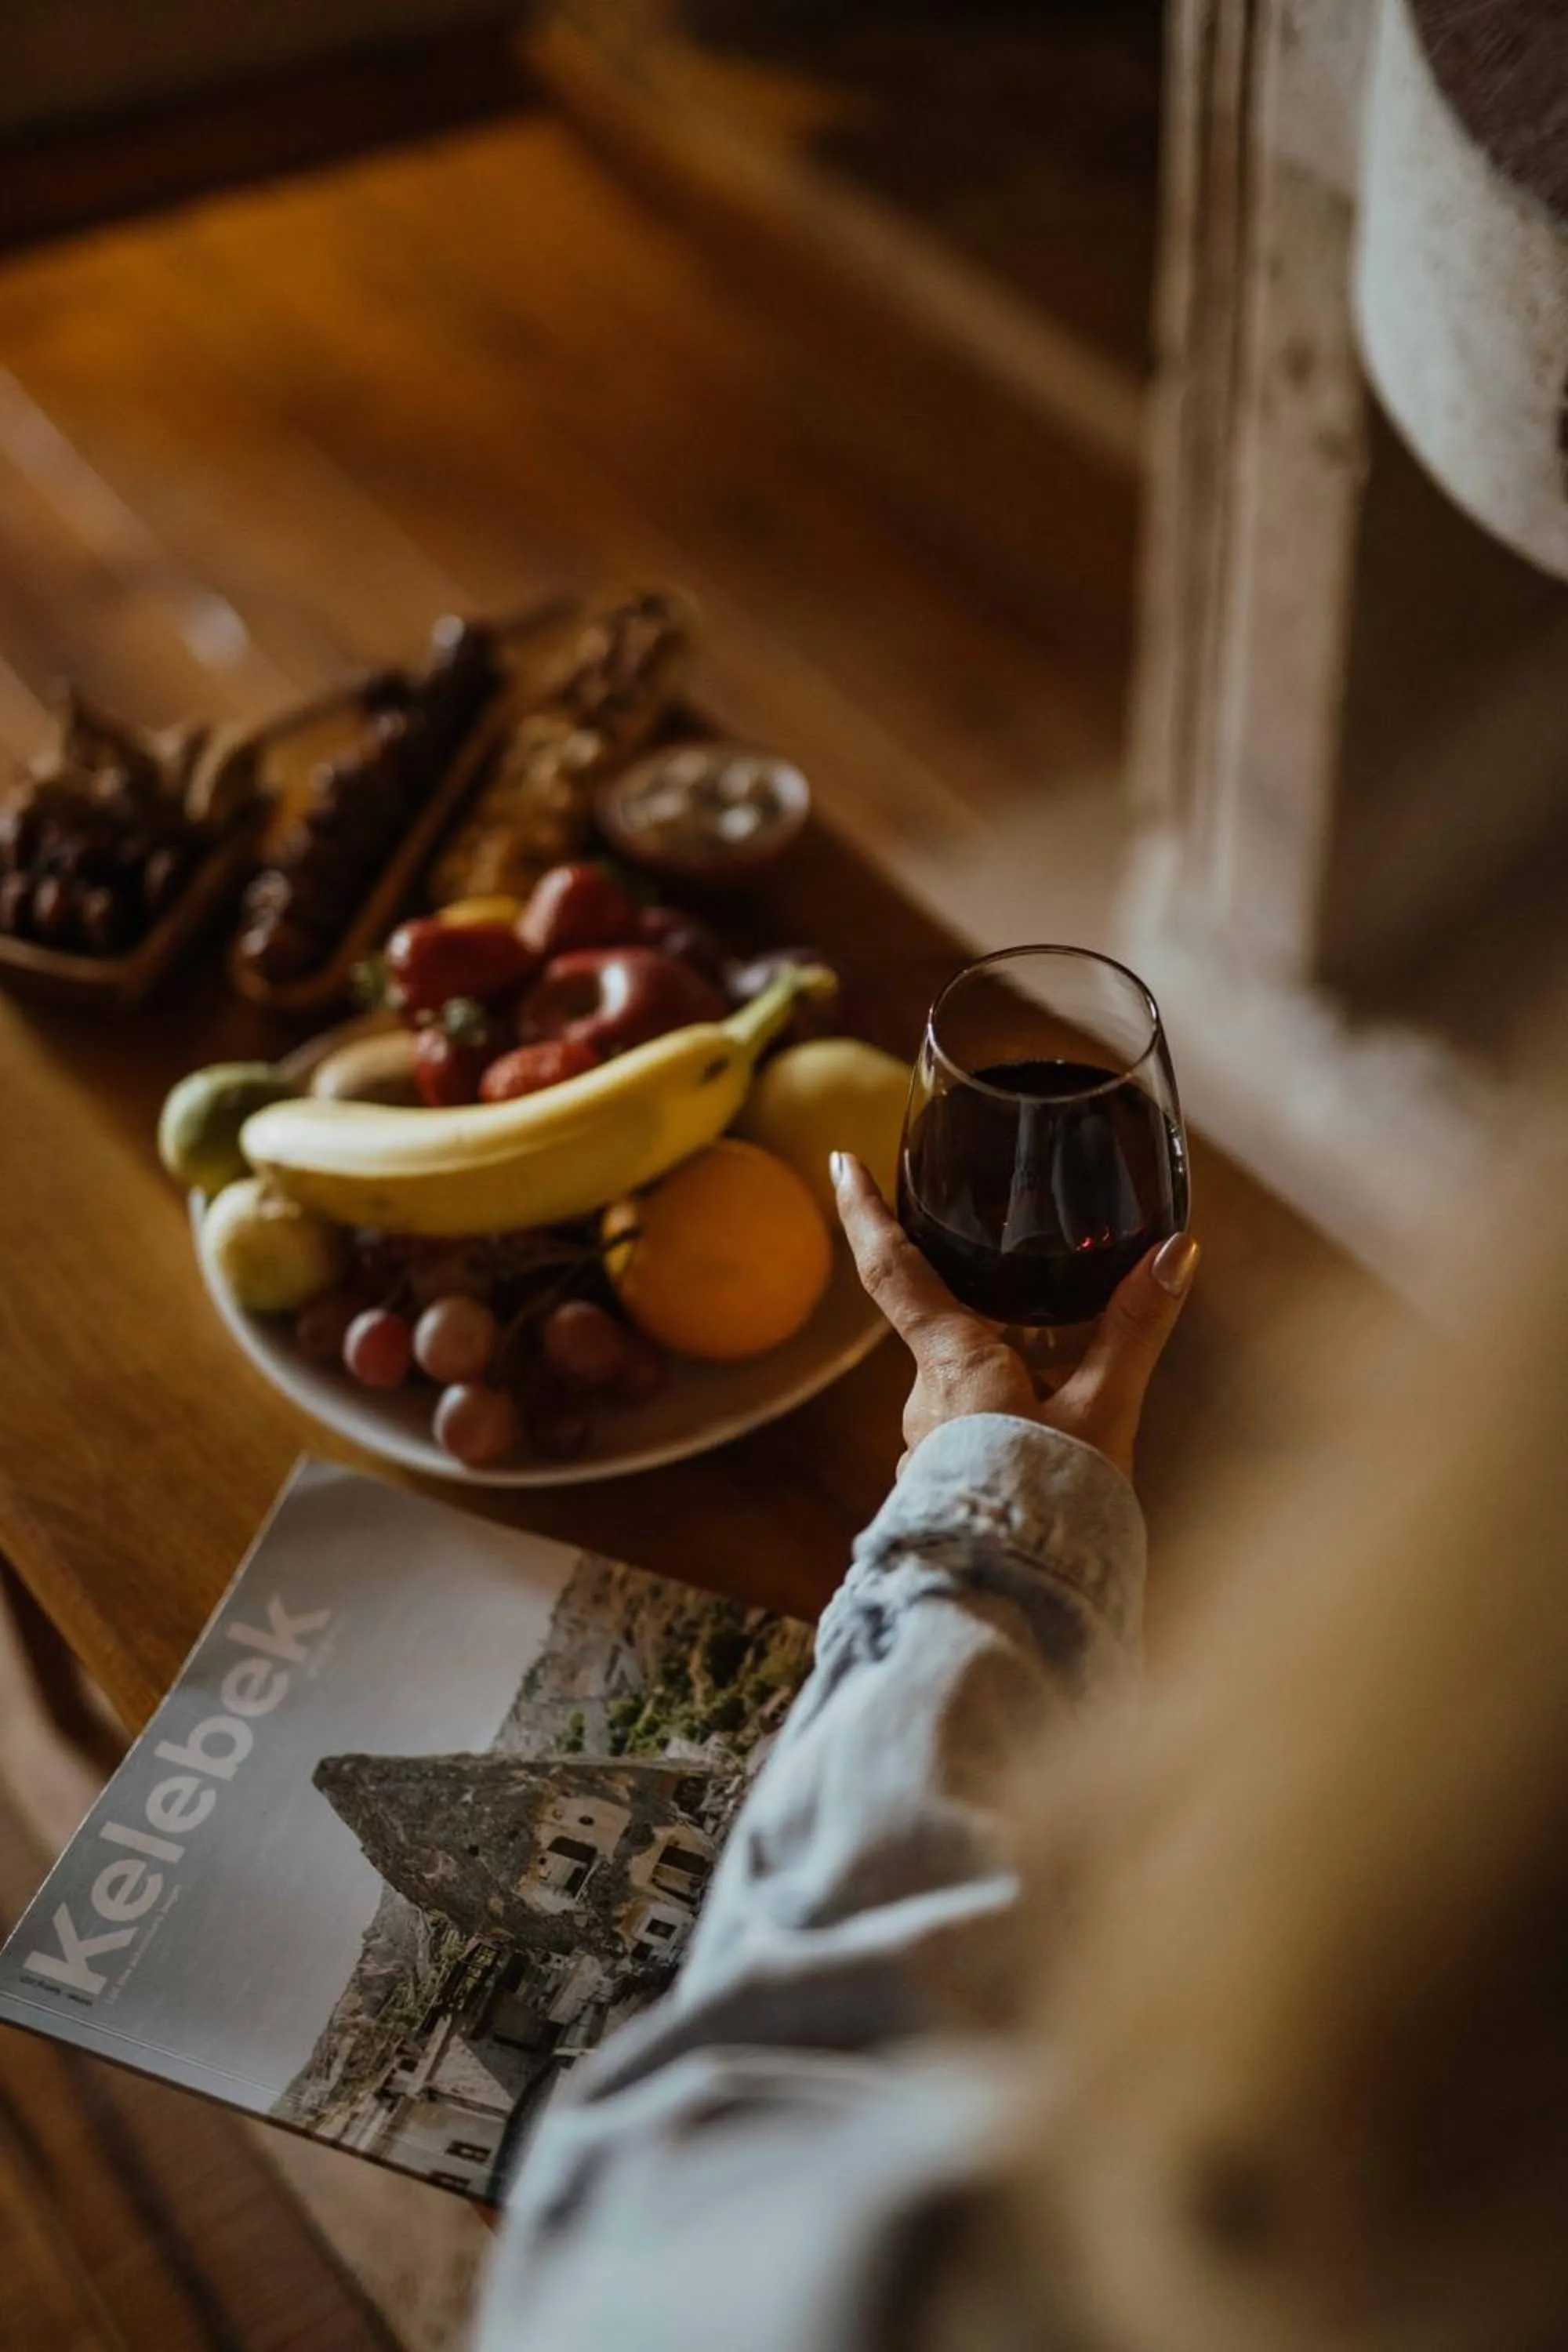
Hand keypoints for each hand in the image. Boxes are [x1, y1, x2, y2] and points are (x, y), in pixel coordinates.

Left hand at [831, 1152, 1198, 1482]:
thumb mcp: (1106, 1411)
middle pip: (941, 1326)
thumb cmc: (1054, 1504)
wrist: (1018, 1606)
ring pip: (963, 1384)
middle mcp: (925, 1400)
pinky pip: (972, 1430)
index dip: (865, 1211)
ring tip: (1060, 1386)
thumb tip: (1176, 1252)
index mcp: (953, 1361)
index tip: (839, 1160)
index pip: (893, 1268)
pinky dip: (1007, 1417)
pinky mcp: (947, 1487)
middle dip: (975, 1302)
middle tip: (1013, 1279)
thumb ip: (1134, 1330)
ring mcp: (929, 1449)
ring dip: (1004, 1373)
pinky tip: (1049, 1441)